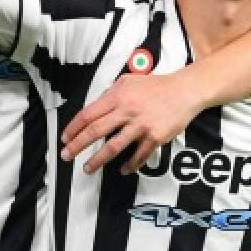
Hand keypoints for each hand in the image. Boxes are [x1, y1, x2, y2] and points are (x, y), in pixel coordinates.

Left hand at [61, 72, 202, 173]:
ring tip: (87, 169)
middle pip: (95, 131)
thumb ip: (111, 93)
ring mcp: (141, 125)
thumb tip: (95, 107)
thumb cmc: (156, 86)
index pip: (88, 114)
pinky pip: (139, 155)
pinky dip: (130, 165)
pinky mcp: (155, 137)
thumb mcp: (129, 81)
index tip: (65, 138)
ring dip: (97, 160)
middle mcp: (127, 111)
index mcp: (118, 96)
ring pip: (113, 147)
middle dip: (77, 145)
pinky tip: (123, 169)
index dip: (73, 128)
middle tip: (66, 155)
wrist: (184, 91)